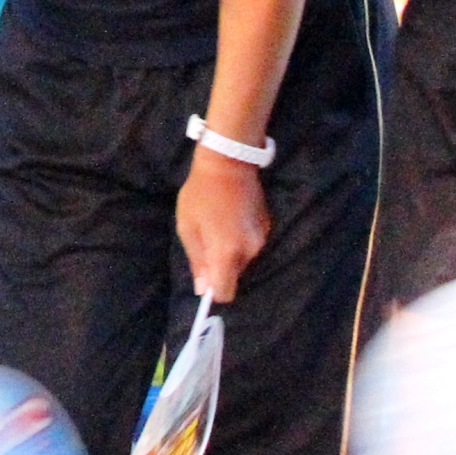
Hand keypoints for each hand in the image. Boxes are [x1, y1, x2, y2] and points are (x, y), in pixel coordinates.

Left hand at [173, 151, 269, 303]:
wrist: (229, 162)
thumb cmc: (201, 194)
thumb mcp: (188, 227)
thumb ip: (197, 261)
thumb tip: (203, 290)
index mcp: (227, 252)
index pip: (226, 292)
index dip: (214, 291)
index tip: (205, 280)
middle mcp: (250, 250)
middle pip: (234, 276)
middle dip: (220, 267)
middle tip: (206, 241)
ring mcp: (262, 238)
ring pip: (243, 261)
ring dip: (230, 252)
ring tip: (218, 226)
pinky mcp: (267, 226)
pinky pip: (251, 245)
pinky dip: (240, 240)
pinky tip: (231, 219)